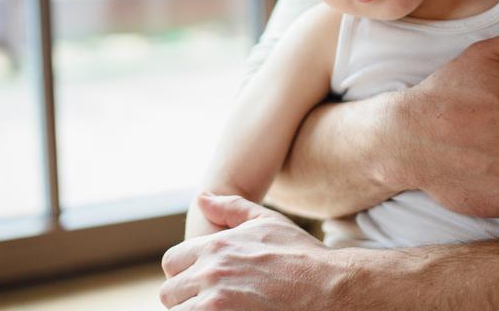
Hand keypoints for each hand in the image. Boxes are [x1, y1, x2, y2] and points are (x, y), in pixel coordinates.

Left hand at [160, 194, 345, 309]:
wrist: (328, 286)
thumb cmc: (300, 253)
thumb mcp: (266, 221)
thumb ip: (230, 207)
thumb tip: (202, 198)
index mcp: (215, 246)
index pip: (172, 262)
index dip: (184, 272)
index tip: (201, 280)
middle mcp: (210, 274)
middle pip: (170, 293)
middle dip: (187, 296)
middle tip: (213, 299)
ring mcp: (216, 305)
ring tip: (222, 307)